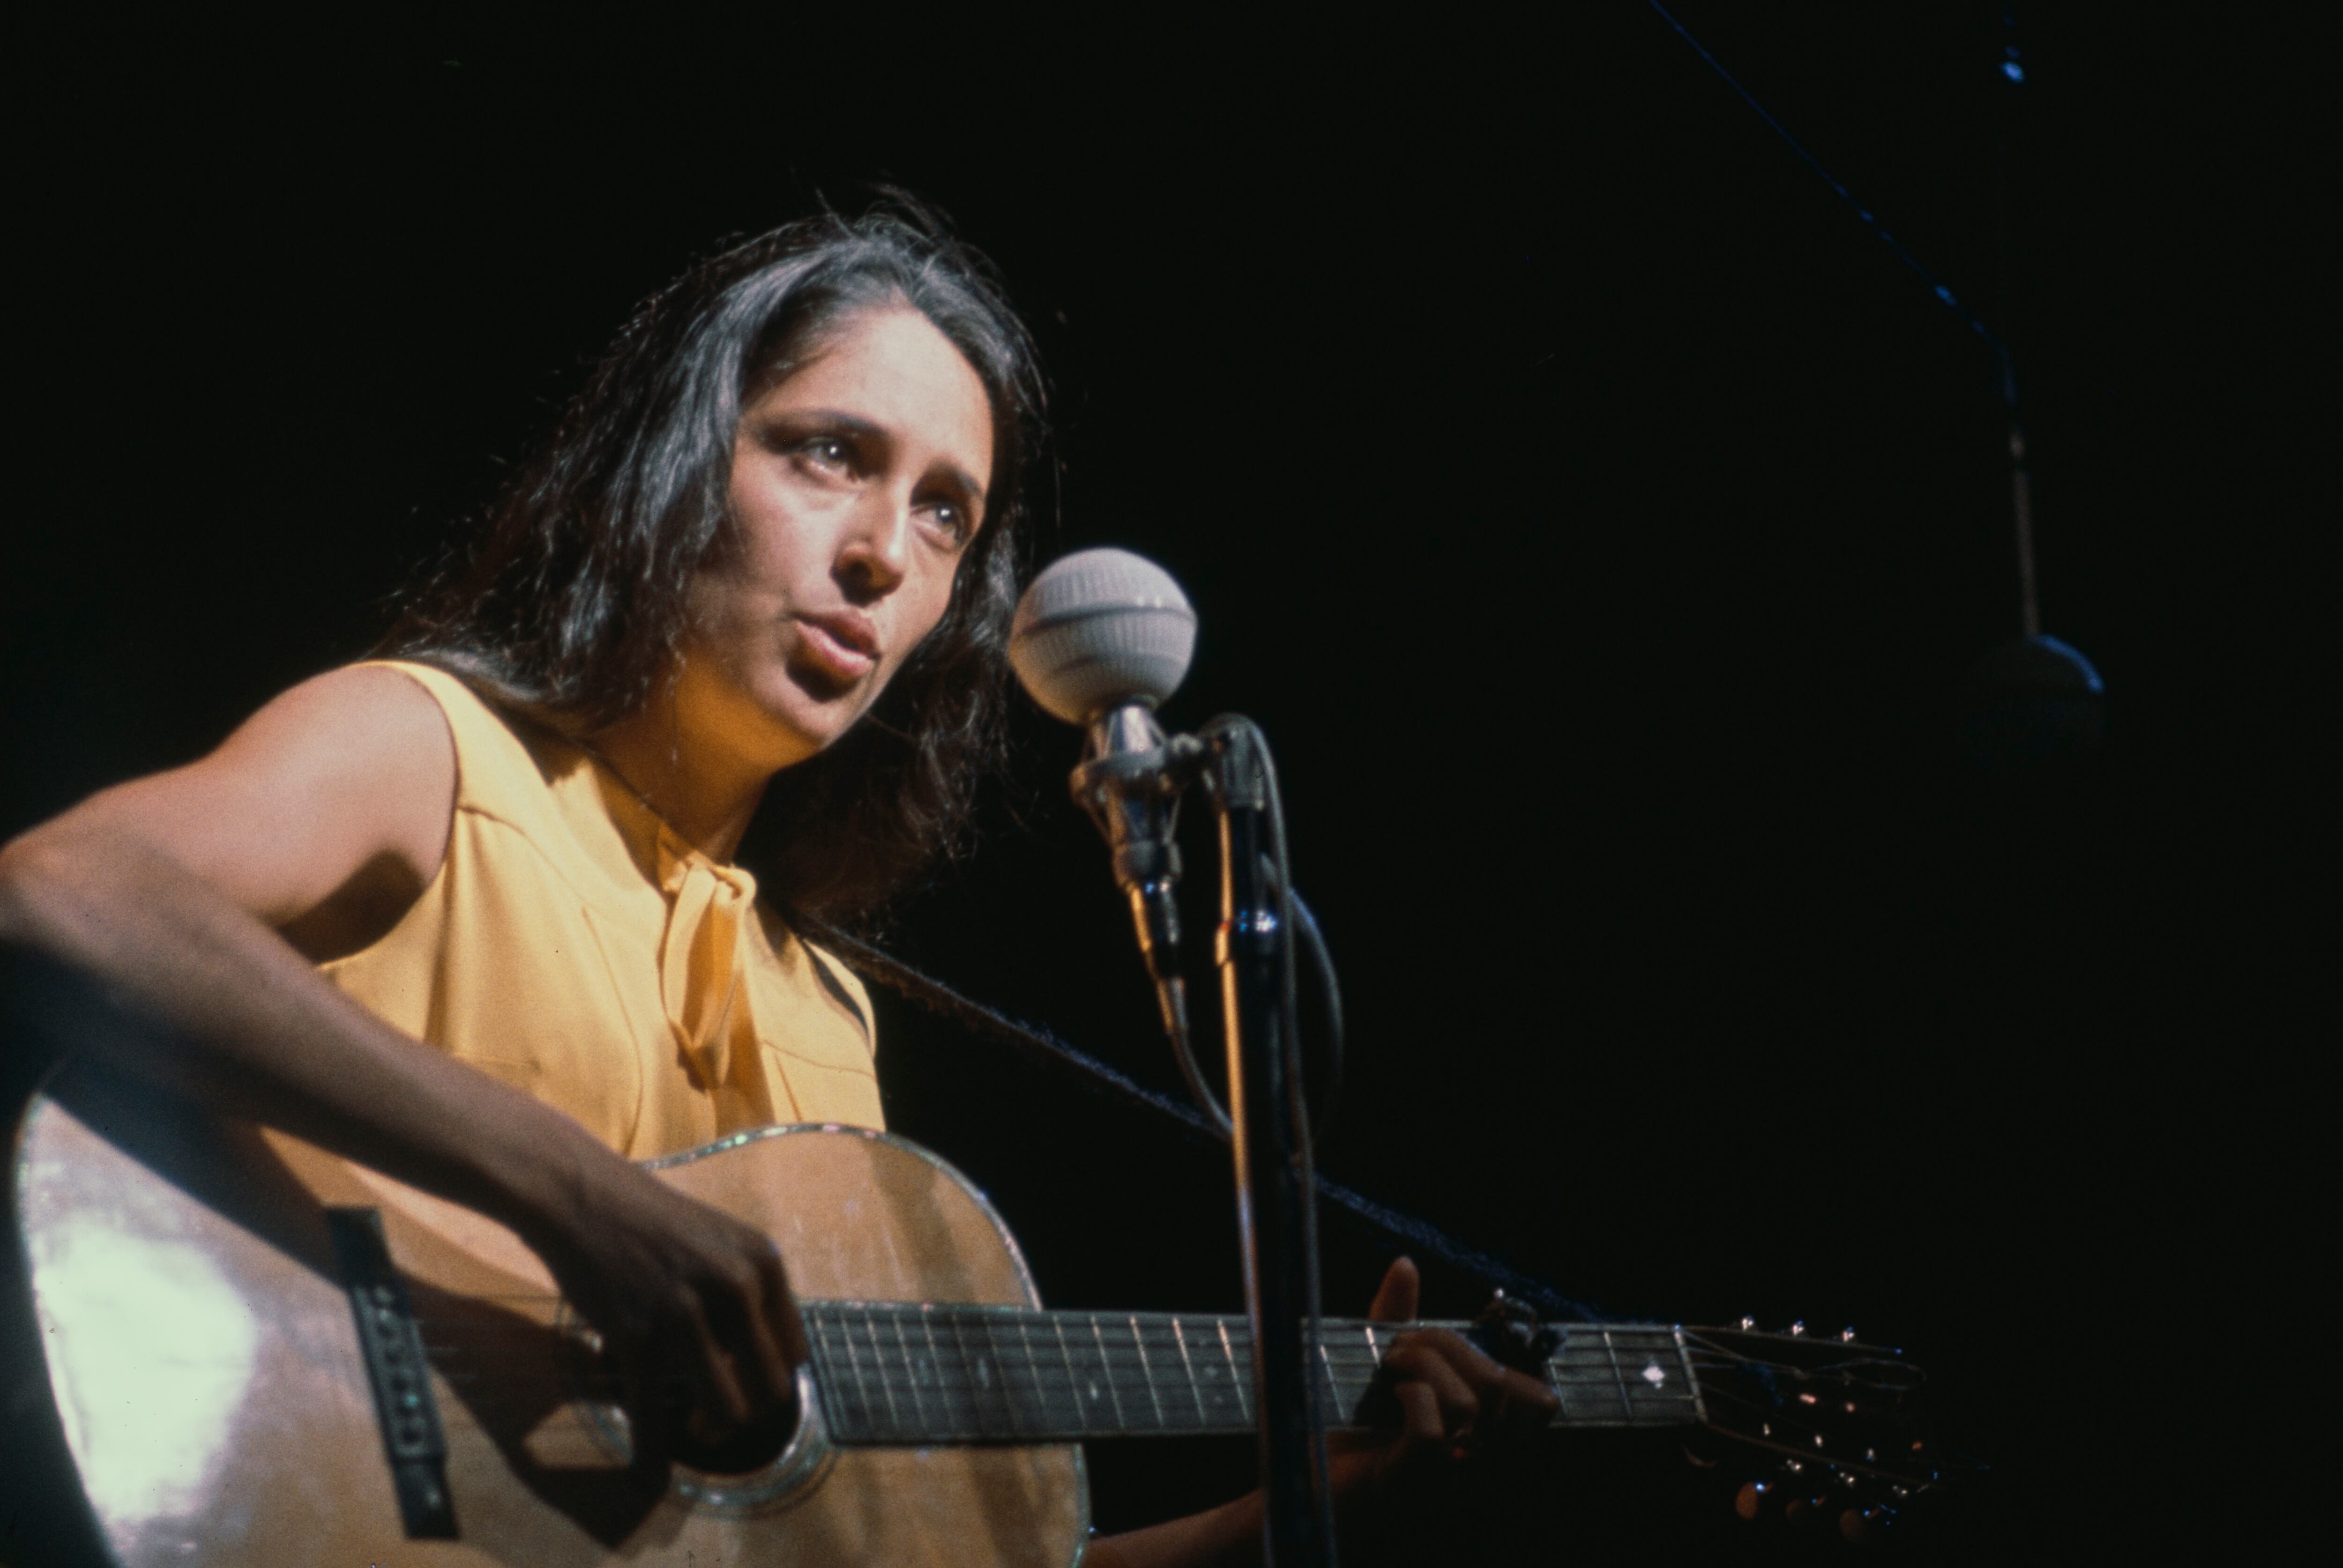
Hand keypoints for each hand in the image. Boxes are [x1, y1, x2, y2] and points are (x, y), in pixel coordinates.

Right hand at [525, 1149, 804, 1471]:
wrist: (583, 1197)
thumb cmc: (653, 1222)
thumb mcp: (724, 1243)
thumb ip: (751, 1294)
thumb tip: (770, 1362)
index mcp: (763, 1264)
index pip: (794, 1352)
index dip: (772, 1379)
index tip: (749, 1386)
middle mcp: (734, 1289)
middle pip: (769, 1389)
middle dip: (749, 1415)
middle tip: (722, 1415)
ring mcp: (684, 1316)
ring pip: (726, 1411)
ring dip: (713, 1431)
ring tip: (696, 1426)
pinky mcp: (635, 1339)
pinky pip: (652, 1416)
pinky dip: (651, 1453)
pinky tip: (648, 1470)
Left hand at [1329, 1258, 1558, 1508]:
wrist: (1300, 1475)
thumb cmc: (1346, 1422)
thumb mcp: (1379, 1363)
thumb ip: (1398, 1316)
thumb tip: (1405, 1264)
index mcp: (1485, 1436)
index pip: (1541, 1402)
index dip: (1507, 1363)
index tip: (1451, 1350)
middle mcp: (1478, 1464)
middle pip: (1497, 1386)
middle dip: (1447, 1346)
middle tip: (1401, 1349)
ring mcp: (1447, 1480)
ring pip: (1466, 1403)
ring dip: (1422, 1365)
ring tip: (1389, 1368)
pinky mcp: (1408, 1486)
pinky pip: (1432, 1433)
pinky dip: (1412, 1398)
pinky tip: (1392, 1396)